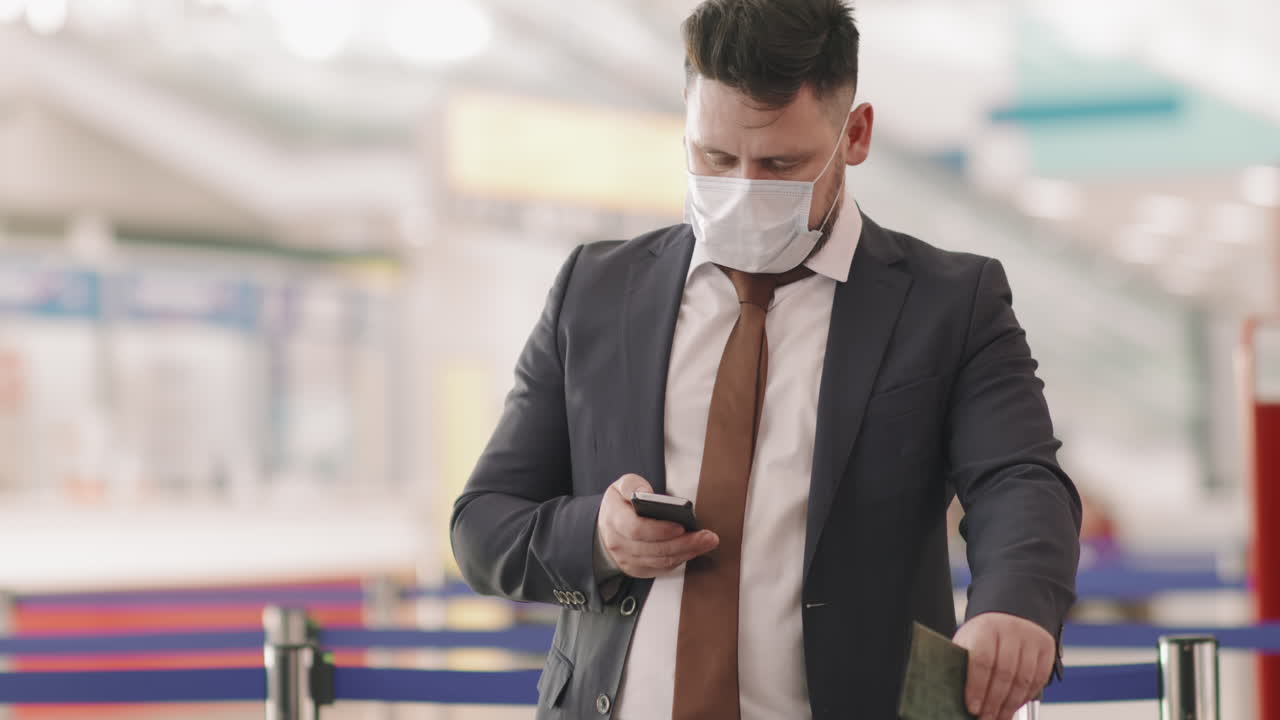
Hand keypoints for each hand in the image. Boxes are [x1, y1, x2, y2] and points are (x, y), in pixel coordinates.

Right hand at [597, 474, 718, 578]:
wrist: (606, 527)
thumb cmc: (619, 504)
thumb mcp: (620, 487)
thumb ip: (632, 485)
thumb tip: (646, 492)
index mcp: (614, 519)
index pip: (636, 529)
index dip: (660, 530)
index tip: (681, 526)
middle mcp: (618, 543)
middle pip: (653, 548)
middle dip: (683, 544)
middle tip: (707, 537)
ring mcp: (627, 559)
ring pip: (660, 560)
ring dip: (687, 552)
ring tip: (707, 542)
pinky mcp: (637, 569)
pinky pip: (662, 568)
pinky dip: (680, 559)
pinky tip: (694, 549)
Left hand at [953, 612, 1054, 719]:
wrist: (1008, 614)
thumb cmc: (983, 635)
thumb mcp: (967, 641)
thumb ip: (963, 663)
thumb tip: (954, 694)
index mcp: (985, 628)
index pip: (982, 660)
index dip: (977, 687)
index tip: (973, 707)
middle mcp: (1011, 630)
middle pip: (1005, 673)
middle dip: (994, 702)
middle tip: (986, 718)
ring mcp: (1031, 638)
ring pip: (1024, 679)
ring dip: (1011, 705)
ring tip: (1000, 717)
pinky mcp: (1046, 648)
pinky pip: (1039, 679)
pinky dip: (1026, 697)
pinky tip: (1015, 706)